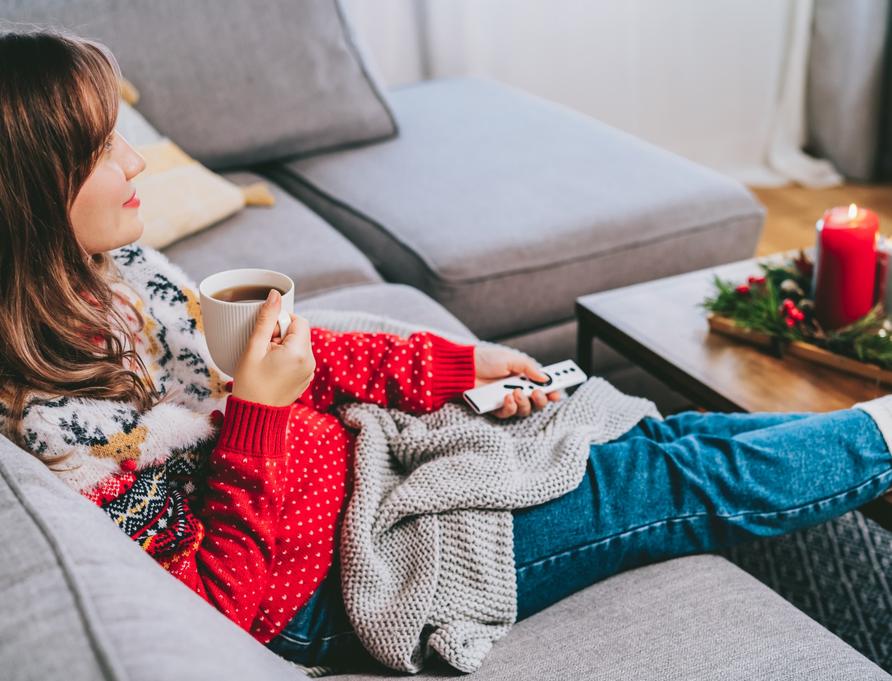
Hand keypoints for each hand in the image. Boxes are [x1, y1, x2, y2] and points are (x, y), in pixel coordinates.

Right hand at [231, 290, 314, 406]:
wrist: (254, 416)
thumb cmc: (250, 384)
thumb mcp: (253, 348)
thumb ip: (265, 319)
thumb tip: (275, 295)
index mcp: (300, 352)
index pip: (298, 320)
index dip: (280, 323)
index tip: (265, 336)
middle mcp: (310, 361)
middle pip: (299, 332)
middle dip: (280, 334)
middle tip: (263, 349)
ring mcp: (309, 371)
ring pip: (298, 344)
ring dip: (282, 346)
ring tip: (265, 360)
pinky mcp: (305, 378)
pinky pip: (298, 358)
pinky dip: (286, 357)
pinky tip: (271, 369)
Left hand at [474, 345, 560, 418]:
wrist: (465, 367)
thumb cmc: (487, 359)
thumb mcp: (511, 359)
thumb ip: (529, 368)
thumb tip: (546, 378)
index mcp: (524, 378)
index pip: (542, 387)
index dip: (552, 392)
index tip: (557, 393)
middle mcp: (517, 390)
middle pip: (536, 403)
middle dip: (541, 400)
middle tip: (539, 394)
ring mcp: (506, 400)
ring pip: (524, 411)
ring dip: (524, 403)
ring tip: (516, 392)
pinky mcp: (495, 408)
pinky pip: (507, 414)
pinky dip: (510, 408)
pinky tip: (506, 398)